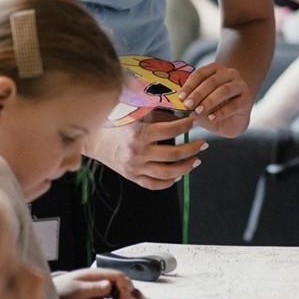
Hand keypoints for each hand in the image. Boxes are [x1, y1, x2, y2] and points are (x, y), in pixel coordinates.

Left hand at [54, 266, 137, 298]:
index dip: (124, 287)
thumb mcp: (78, 290)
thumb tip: (109, 285)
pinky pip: (113, 291)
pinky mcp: (98, 290)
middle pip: (121, 280)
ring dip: (123, 294)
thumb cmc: (64, 290)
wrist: (53, 292)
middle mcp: (101, 276)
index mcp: (98, 274)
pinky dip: (117, 297)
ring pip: (118, 285)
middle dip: (126, 291)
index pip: (118, 276)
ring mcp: (100, 283)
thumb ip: (93, 288)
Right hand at [85, 114, 205, 190]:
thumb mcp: (136, 114)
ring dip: (186, 167)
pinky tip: (179, 174)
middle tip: (204, 143)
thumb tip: (181, 114)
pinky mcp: (132, 177)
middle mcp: (138, 153)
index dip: (186, 125)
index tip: (195, 121)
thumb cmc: (116, 123)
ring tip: (196, 160)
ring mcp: (135, 168)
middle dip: (193, 149)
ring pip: (167, 173)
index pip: (171, 130)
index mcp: (140, 134)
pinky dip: (169, 182)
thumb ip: (158, 114)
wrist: (94, 140)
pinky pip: (154, 185)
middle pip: (173, 154)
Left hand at [179, 61, 252, 137]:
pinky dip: (221, 112)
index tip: (180, 97)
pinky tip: (211, 118)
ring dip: (209, 101)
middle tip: (187, 105)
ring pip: (224, 90)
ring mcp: (240, 85)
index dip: (189, 85)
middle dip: (198, 94)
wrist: (232, 122)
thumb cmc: (213, 109)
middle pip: (212, 81)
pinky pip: (233, 105)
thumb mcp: (199, 105)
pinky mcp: (247, 100)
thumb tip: (180, 105)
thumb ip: (192, 103)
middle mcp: (230, 74)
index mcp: (216, 70)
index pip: (200, 73)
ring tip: (198, 112)